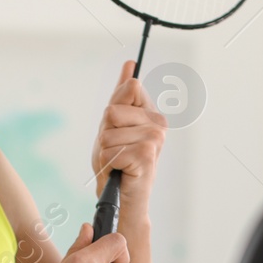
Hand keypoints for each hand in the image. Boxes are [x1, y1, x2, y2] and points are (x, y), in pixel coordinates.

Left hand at [92, 60, 167, 223]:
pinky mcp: (146, 156)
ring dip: (104, 153)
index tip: (119, 130)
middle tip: (115, 152)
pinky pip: (109, 152)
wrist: (123, 199)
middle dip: (105, 134)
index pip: (128, 88)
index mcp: (152, 113)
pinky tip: (119, 172)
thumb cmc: (118, 163)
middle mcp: (159, 124)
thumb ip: (122, 95)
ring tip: (116, 163)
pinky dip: (107, 164)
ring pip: (107, 134)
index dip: (112, 112)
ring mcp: (155, 140)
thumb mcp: (114, 125)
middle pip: (112, 112)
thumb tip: (130, 63)